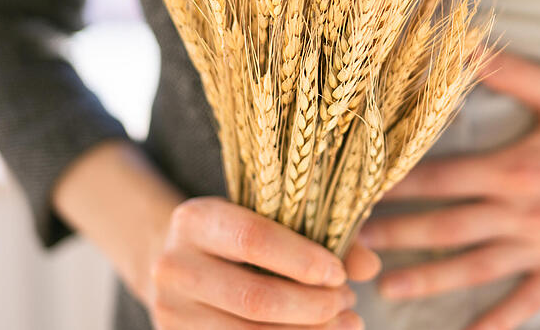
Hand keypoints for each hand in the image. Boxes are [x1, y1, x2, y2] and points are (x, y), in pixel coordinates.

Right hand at [146, 196, 381, 328]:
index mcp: (194, 220)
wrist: (181, 269)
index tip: (340, 274)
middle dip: (313, 306)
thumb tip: (370, 267)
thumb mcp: (271, 224)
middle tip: (348, 303)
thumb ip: (322, 236)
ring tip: (344, 323)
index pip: (253, 239)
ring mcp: (170, 312)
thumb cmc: (239, 242)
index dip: (302, 260)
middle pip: (255, 298)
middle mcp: (172, 265)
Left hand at [358, 53, 539, 329]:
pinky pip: (525, 302)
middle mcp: (528, 211)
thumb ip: (505, 69)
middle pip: (448, 227)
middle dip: (398, 236)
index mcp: (519, 166)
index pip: (443, 177)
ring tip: (388, 290)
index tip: (358, 188)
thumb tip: (457, 40)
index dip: (398, 184)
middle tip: (352, 244)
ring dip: (430, 282)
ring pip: (476, 269)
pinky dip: (496, 322)